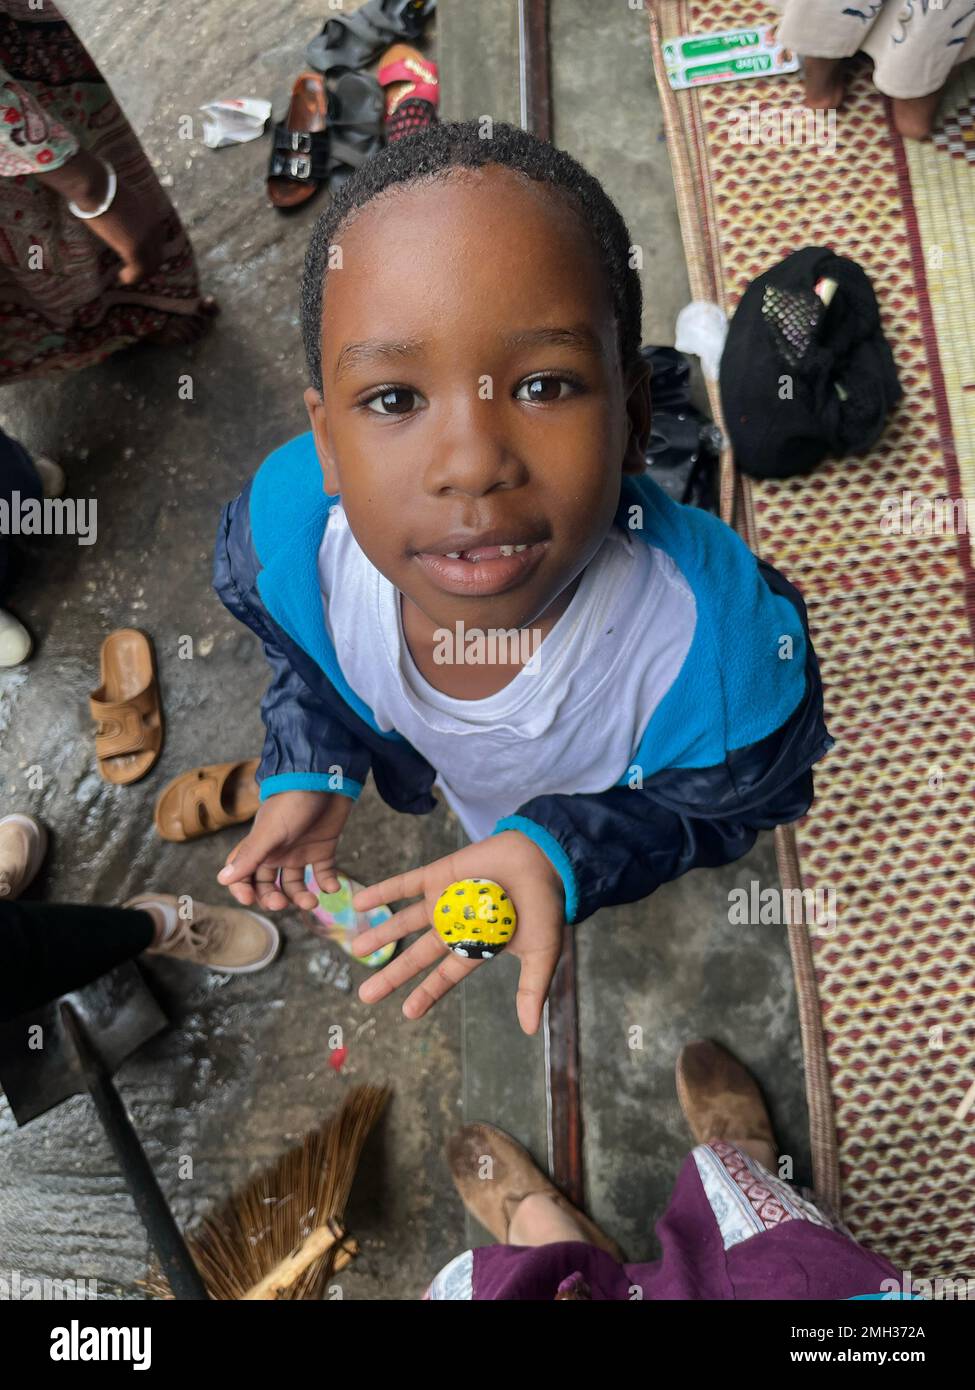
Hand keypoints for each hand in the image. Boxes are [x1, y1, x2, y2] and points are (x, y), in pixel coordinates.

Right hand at [82, 179, 168, 285]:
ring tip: (126, 277)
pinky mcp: (135, 248)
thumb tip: (116, 220)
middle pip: (157, 256)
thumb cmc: (101, 188)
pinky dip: (131, 277)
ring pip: (150, 266)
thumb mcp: (121, 200)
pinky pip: (139, 270)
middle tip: (133, 273)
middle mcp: (154, 228)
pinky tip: (122, 278)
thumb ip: (126, 213)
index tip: (137, 259)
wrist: (97, 187)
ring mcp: (146, 239)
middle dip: (147, 267)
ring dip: (139, 275)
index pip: (158, 241)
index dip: (149, 253)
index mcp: (153, 215)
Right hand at [217, 790, 352, 910]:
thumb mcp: (270, 831)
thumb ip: (250, 857)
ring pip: (295, 885)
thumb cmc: (293, 801)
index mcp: (259, 847)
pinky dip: (327, 883)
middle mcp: (277, 852)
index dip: (243, 890)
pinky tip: (332, 887)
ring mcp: (300, 851)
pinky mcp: (322, 849)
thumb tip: (222, 881)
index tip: (250, 899)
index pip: (243, 875)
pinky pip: (323, 874)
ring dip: (301, 897)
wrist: (326, 778)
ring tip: (313, 901)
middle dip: (273, 898)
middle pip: (268, 885)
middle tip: (284, 904)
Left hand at [349, 830, 565, 1034]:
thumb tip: (530, 1030)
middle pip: (417, 955)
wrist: (544, 858)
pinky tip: (358, 902)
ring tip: (356, 950)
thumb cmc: (546, 905)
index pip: (446, 976)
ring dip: (381, 934)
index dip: (427, 994)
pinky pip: (405, 885)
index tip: (407, 1013)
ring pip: (405, 922)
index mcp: (476, 946)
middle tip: (365, 995)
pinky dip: (382, 892)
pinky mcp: (438, 875)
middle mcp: (454, 925)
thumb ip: (532, 988)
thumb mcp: (541, 952)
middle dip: (392, 975)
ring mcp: (444, 900)